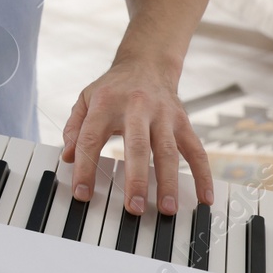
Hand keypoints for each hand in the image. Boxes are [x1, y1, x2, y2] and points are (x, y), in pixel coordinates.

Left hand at [59, 58, 213, 217]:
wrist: (147, 64)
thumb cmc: (114, 88)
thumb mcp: (86, 99)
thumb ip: (74, 127)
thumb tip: (68, 156)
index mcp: (106, 103)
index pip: (92, 138)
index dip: (85, 167)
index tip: (82, 193)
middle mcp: (137, 107)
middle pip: (137, 146)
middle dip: (137, 179)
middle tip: (134, 207)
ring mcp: (163, 115)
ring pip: (168, 150)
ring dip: (169, 181)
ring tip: (168, 208)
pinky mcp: (183, 122)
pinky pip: (196, 149)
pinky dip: (203, 174)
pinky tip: (204, 196)